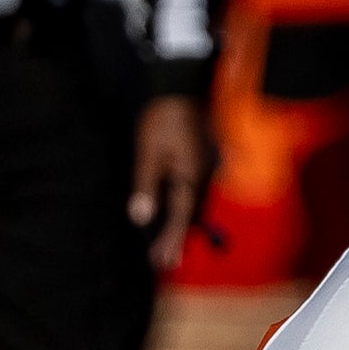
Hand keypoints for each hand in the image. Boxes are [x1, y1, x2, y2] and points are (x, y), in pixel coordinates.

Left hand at [128, 95, 209, 270]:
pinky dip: (185, 206)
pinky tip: (176, 213)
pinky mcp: (204, 160)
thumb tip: (141, 217)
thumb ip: (146, 187)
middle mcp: (205, 176)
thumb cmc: (162, 120)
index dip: (171, 240)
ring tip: (167, 244)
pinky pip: (195, 190)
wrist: (181, 88)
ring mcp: (207, 167)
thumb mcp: (147, 154)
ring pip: (195, 203)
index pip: (182, 217)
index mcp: (192, 177)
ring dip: (182, 223)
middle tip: (164, 262)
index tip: (163, 262)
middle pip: (193, 214)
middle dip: (177, 237)